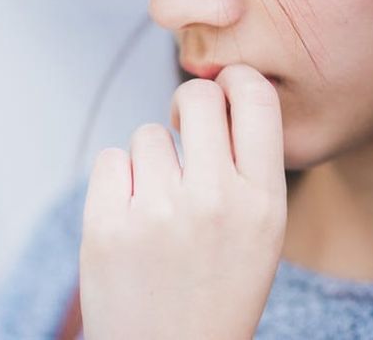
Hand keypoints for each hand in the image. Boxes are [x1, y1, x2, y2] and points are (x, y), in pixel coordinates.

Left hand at [79, 63, 286, 339]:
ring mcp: (159, 213)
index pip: (257, 97)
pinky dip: (117, 182)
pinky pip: (111, 160)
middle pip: (197, 97)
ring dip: (149, 159)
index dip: (237, 81)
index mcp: (264, 203)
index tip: (223, 92)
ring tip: (158, 207)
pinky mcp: (108, 226)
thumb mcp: (261, 234)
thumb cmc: (216, 291)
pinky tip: (130, 219)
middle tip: (182, 131)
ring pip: (147, 133)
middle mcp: (216, 201)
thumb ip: (248, 166)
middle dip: (187, 106)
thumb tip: (221, 89)